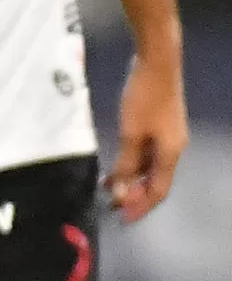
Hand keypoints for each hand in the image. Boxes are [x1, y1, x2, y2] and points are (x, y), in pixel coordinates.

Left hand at [108, 54, 186, 222]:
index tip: (122, 218)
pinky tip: (115, 161)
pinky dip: (131, 161)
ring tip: (107, 186)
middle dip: (133, 194)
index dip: (140, 206)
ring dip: (130, 178)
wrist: (157, 62)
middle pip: (155, 180)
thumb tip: (119, 191)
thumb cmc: (144, 98)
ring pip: (149, 166)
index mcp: (170, 154)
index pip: (158, 191)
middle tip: (109, 204)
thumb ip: (125, 163)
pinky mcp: (158, 124)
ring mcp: (167, 135)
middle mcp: (173, 148)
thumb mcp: (130, 132)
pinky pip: (146, 152)